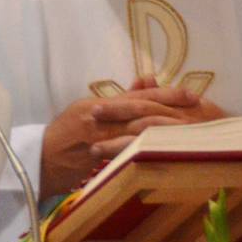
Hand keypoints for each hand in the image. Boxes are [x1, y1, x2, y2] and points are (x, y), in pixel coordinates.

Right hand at [39, 80, 223, 198]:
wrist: (42, 159)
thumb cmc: (67, 131)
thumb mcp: (89, 107)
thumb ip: (122, 97)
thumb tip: (149, 79)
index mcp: (99, 106)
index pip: (138, 97)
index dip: (165, 94)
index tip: (190, 94)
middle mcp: (102, 122)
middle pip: (144, 114)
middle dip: (173, 110)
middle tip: (199, 109)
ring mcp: (103, 143)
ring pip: (141, 134)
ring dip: (168, 131)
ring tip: (192, 130)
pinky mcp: (103, 162)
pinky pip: (132, 155)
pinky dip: (153, 151)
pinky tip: (170, 151)